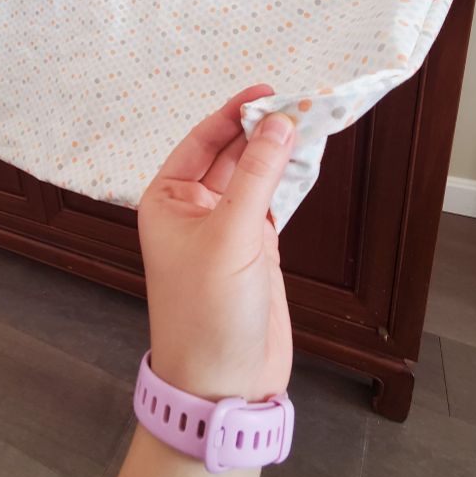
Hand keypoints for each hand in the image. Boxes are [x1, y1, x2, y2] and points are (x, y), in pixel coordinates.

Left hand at [137, 84, 296, 404]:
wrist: (225, 384)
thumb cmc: (207, 313)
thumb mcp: (230, 238)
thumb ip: (256, 177)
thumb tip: (279, 124)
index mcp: (168, 201)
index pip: (201, 142)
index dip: (232, 114)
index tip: (267, 93)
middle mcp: (194, 209)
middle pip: (228, 153)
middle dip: (259, 130)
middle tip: (298, 105)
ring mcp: (226, 228)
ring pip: (253, 176)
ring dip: (277, 153)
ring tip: (308, 123)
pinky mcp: (255, 246)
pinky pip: (272, 200)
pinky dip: (289, 180)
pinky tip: (306, 159)